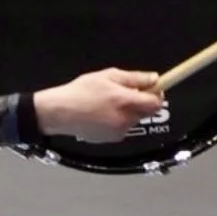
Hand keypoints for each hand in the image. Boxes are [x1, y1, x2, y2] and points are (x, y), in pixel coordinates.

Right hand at [33, 69, 165, 141]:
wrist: (60, 112)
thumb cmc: (81, 91)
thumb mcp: (108, 76)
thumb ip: (134, 78)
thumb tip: (154, 79)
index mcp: (125, 101)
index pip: (155, 103)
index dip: (156, 95)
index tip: (151, 89)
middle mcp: (125, 119)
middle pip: (146, 112)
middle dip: (141, 102)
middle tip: (124, 93)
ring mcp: (119, 132)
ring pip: (134, 120)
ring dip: (128, 112)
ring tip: (108, 104)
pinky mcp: (111, 140)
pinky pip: (123, 128)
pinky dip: (118, 121)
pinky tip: (102, 115)